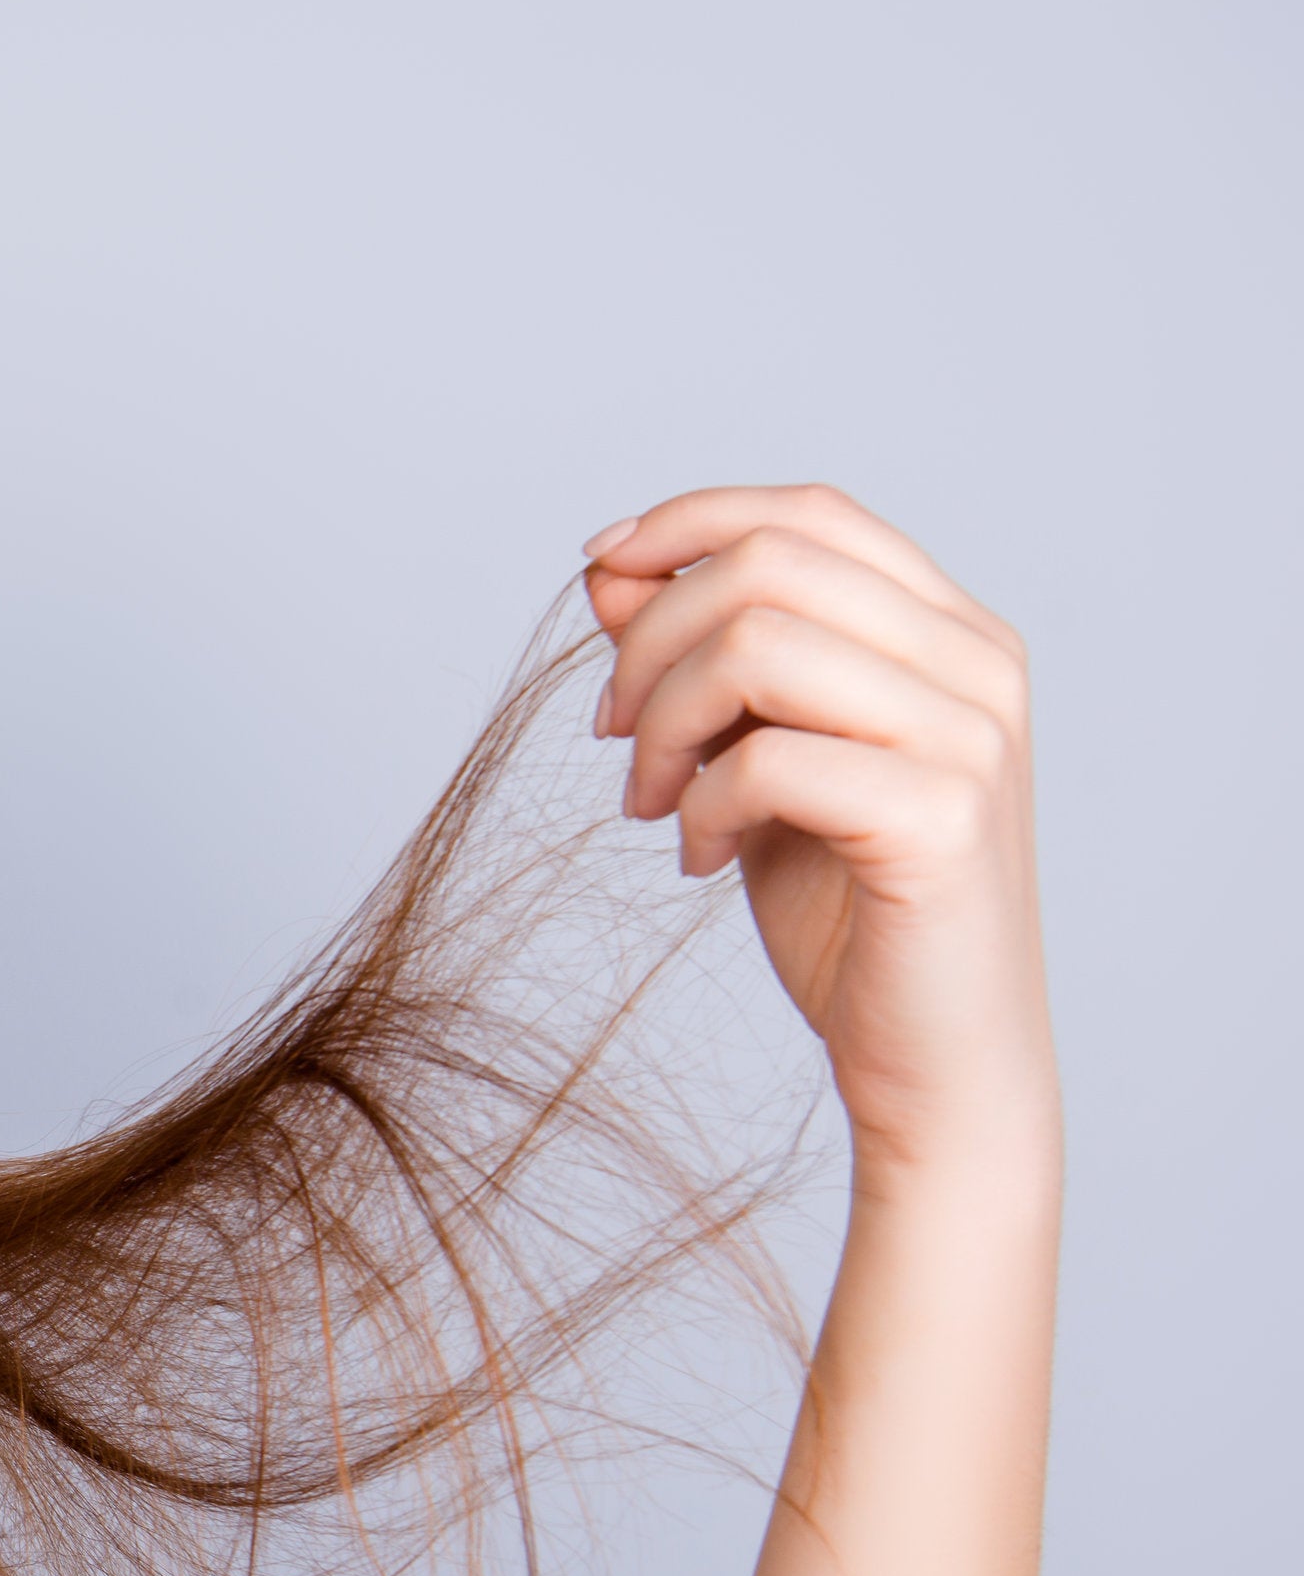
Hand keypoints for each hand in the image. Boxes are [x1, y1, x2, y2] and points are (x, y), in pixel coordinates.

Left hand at [584, 487, 1054, 1171]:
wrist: (935, 1061)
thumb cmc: (847, 912)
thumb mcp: (755, 761)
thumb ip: (703, 664)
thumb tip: (608, 570)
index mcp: (950, 633)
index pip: (809, 514)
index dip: (688, 523)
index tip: (598, 570)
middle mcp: (977, 666)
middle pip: (769, 565)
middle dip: (651, 640)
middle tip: (613, 734)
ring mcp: (970, 738)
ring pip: (758, 644)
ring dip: (663, 722)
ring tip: (648, 802)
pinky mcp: (941, 819)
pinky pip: (768, 758)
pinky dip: (700, 804)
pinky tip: (697, 860)